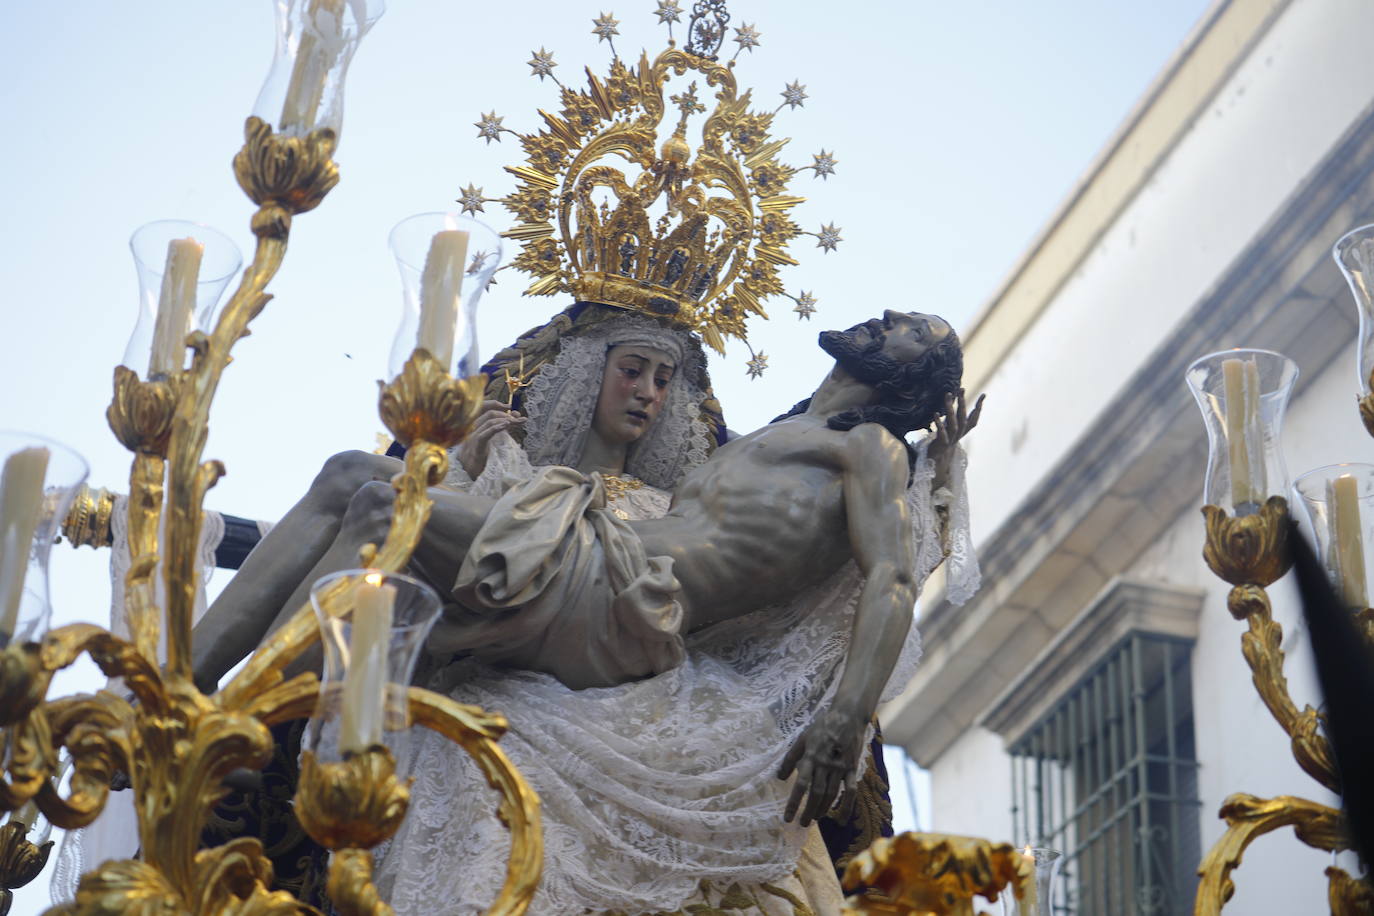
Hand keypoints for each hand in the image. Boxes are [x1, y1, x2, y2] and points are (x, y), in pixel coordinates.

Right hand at [458, 400, 526, 477]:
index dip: (500, 407)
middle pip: (489, 413)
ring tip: (515, 422)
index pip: (486, 410)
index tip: (515, 411)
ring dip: (504, 419)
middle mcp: (474, 429)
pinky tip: (506, 426)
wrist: (473, 474)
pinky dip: (496, 428)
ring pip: (488, 421)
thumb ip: (502, 429)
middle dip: (506, 414)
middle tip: (519, 418)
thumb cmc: (484, 458)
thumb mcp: (495, 441)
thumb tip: (515, 418)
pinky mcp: (475, 446)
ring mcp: (473, 437)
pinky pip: (485, 434)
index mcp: (478, 427)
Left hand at [777, 705, 865, 825]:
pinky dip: (846, 807)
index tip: (787, 817)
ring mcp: (840, 768)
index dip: (794, 803)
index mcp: (811, 757)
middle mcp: (824, 765)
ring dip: (822, 809)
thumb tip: (779, 777)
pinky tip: (841, 819)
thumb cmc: (822, 727)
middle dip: (808, 811)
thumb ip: (790, 758)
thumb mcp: (802, 738)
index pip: (801, 785)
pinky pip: (850, 791)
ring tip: (815, 819)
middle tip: (802, 823)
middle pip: (816, 794)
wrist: (847, 716)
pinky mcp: (852, 769)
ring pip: (831, 795)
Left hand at [930, 388, 983, 488]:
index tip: (984, 395)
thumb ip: (955, 414)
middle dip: (962, 403)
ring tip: (948, 396)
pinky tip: (936, 414)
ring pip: (953, 424)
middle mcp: (959, 434)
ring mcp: (951, 439)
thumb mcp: (951, 426)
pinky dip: (939, 424)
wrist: (936, 458)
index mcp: (963, 430)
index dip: (979, 407)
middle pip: (963, 418)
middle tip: (961, 390)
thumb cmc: (943, 438)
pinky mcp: (942, 444)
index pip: (974, 418)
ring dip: (951, 409)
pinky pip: (941, 433)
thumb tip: (957, 397)